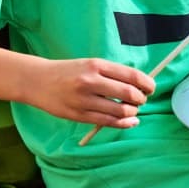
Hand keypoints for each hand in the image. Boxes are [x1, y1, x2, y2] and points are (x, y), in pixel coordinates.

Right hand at [25, 58, 154, 128]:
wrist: (38, 81)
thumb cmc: (69, 72)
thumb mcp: (90, 64)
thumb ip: (113, 74)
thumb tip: (140, 85)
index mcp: (96, 65)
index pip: (131, 75)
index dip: (147, 83)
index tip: (151, 87)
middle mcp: (90, 81)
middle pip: (129, 94)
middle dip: (141, 99)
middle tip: (142, 100)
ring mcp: (84, 100)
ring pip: (120, 111)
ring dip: (133, 112)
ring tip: (132, 110)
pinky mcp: (79, 115)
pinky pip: (108, 122)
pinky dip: (123, 123)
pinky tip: (130, 121)